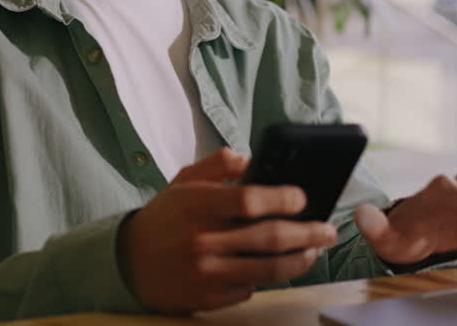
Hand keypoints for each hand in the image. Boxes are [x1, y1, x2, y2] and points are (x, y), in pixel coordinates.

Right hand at [119, 148, 337, 314]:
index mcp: (197, 205)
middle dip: (307, 233)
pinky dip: (266, 279)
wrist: (128, 263)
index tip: (302, 198)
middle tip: (327, 230)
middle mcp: (202, 239)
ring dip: (299, 260)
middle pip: (269, 237)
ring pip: (268, 269)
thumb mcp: (182, 182)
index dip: (283, 198)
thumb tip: (249, 158)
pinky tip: (276, 268)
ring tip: (314, 251)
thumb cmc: (164, 218)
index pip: (249, 200)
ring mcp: (206, 272)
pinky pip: (250, 289)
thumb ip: (215, 166)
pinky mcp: (209, 297)